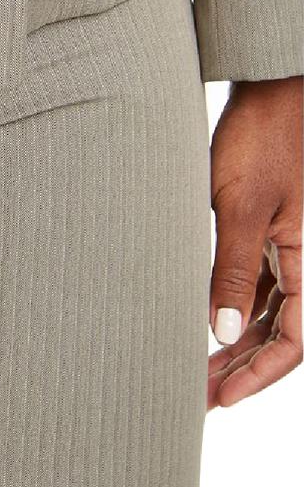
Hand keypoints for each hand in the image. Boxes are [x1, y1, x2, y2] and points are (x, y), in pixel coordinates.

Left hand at [208, 76, 301, 409]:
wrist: (270, 90)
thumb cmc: (263, 138)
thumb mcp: (240, 205)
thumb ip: (232, 267)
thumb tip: (222, 330)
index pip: (294, 340)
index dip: (259, 374)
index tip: (222, 396)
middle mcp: (303, 260)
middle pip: (279, 331)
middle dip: (241, 366)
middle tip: (199, 394)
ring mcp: (286, 244)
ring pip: (265, 309)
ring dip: (234, 339)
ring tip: (194, 366)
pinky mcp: (267, 226)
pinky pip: (256, 280)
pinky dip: (233, 303)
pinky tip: (202, 317)